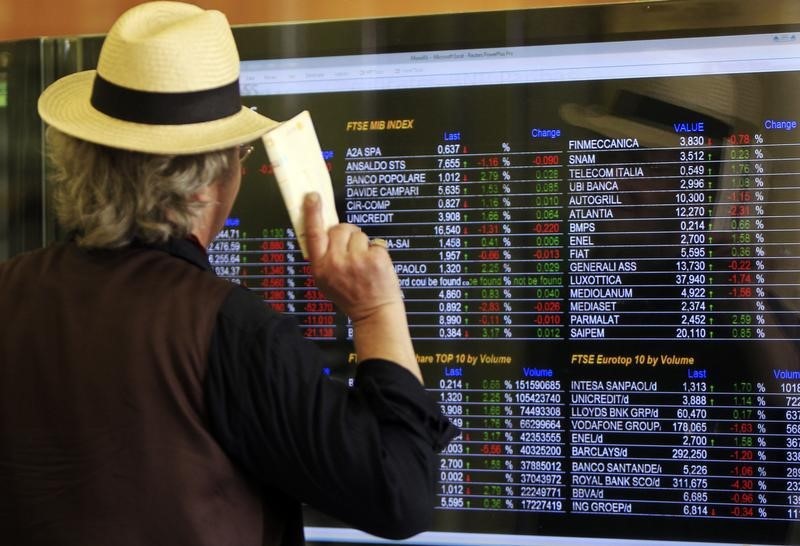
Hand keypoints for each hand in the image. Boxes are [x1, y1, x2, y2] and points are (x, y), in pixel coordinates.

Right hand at [303, 192, 401, 322]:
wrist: (374, 313)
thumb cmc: (350, 296)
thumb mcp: (326, 281)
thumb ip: (323, 257)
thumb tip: (324, 230)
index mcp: (320, 267)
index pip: (313, 234)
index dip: (312, 213)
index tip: (313, 197)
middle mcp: (336, 262)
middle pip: (340, 229)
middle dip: (348, 234)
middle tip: (353, 252)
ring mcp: (356, 260)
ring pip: (359, 234)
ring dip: (363, 245)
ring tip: (364, 264)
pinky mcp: (375, 259)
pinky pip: (376, 242)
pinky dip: (378, 252)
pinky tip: (375, 267)